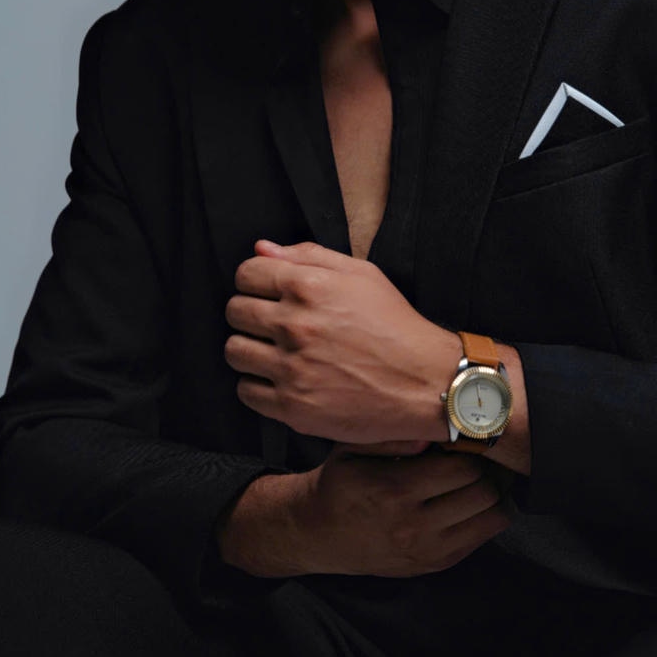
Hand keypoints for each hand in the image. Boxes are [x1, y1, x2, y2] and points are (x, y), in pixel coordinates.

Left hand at [224, 240, 457, 442]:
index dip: (254, 281)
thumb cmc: (394, 325)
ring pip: (234, 352)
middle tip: (273, 323)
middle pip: (234, 311)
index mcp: (309, 287)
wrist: (423, 382)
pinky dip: (258, 385)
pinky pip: (246, 391)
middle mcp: (295, 326)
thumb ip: (308, 255)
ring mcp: (291, 369)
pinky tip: (282, 379)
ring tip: (274, 352)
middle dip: (250, 313)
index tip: (266, 292)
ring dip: (249, 349)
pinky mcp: (293, 407)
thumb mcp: (362, 275)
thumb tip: (261, 249)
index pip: (245, 274)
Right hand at [293, 440, 516, 576]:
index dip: (472, 450)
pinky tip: (466, 503)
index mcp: (396, 489)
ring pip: (491, 519)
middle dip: (486, 472)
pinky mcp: (434, 565)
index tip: (466, 441)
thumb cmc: (340, 483)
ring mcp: (427, 550)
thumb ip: (393, 436)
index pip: (464, 468)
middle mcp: (415, 524)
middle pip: (483, 493)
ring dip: (491, 496)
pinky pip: (480, 540)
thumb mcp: (352, 448)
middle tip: (478, 459)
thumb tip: (434, 431)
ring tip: (478, 480)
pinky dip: (483, 518)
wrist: (320, 534)